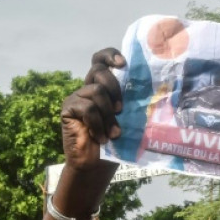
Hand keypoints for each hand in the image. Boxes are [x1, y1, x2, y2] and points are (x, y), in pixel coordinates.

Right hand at [61, 48, 125, 170]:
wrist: (95, 164)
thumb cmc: (114, 142)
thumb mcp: (125, 118)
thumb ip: (129, 100)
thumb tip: (151, 87)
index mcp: (102, 86)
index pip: (101, 59)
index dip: (110, 55)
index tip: (123, 64)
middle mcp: (87, 87)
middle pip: (99, 70)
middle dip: (114, 88)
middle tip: (121, 110)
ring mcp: (76, 97)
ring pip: (96, 90)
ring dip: (108, 114)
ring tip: (113, 133)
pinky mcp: (68, 108)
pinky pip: (87, 108)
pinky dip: (98, 124)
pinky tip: (100, 138)